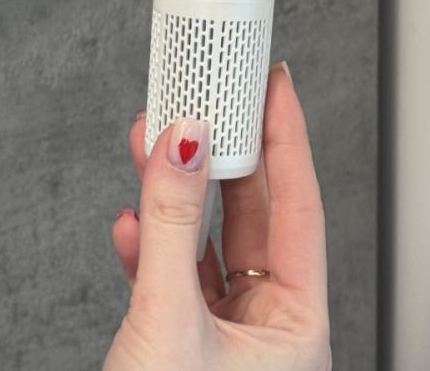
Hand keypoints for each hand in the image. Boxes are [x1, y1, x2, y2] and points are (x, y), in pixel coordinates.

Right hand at [105, 63, 330, 370]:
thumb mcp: (169, 317)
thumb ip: (173, 226)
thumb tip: (185, 144)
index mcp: (297, 328)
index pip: (298, 206)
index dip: (286, 138)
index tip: (274, 85)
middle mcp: (268, 331)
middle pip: (251, 218)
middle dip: (219, 157)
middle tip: (211, 101)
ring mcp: (225, 339)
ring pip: (205, 244)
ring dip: (174, 197)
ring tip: (154, 144)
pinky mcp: (182, 348)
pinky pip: (173, 279)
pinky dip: (150, 248)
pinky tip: (131, 223)